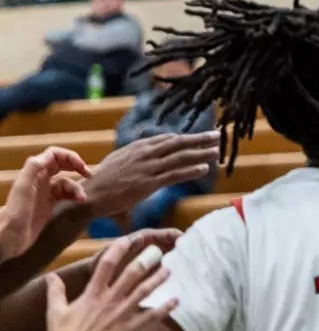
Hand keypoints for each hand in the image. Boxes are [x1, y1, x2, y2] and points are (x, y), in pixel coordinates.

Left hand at [0, 148, 89, 259]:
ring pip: (66, 181)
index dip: (69, 156)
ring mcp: (45, 192)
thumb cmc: (16, 212)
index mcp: (34, 173)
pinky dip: (74, 196)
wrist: (11, 236)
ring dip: (76, 187)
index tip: (80, 165)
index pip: (53, 155)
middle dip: (77, 166)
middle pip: (62, 165)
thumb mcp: (23, 187)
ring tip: (82, 198)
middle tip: (88, 174)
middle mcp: (40, 180)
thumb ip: (33, 168)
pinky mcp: (50, 204)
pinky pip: (66, 194)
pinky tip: (79, 202)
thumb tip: (50, 156)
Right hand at [43, 233, 174, 330]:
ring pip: (144, 291)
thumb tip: (51, 275)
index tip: (129, 239)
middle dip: (146, 260)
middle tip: (158, 250)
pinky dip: (165, 308)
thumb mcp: (55, 311)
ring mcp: (120, 314)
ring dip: (158, 279)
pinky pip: (151, 316)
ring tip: (169, 270)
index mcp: (91, 294)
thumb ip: (55, 291)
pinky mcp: (128, 330)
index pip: (106, 265)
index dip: (118, 250)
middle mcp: (108, 300)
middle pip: (131, 274)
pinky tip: (176, 300)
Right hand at [83, 132, 218, 218]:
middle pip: (178, 143)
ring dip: (201, 153)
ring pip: (180, 157)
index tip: (200, 137)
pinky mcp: (148, 183)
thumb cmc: (101, 181)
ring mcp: (147, 168)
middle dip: (199, 139)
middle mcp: (145, 153)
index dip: (186, 138)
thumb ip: (136, 156)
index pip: (168, 139)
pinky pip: (174, 175)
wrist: (89, 194)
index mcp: (138, 147)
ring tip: (217, 151)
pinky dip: (190, 171)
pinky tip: (204, 169)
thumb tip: (147, 155)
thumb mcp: (119, 161)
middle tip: (218, 135)